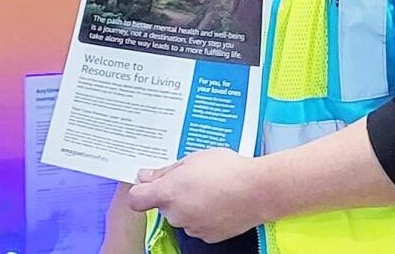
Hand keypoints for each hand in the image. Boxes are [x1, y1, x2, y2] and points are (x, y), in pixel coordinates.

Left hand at [128, 148, 269, 243]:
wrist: (257, 191)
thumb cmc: (227, 169)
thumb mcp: (193, 158)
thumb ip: (165, 171)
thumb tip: (145, 176)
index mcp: (168, 193)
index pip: (137, 199)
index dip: (142, 190)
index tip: (150, 182)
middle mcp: (176, 214)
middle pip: (164, 205)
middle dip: (174, 193)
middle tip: (194, 178)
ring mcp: (191, 228)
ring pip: (182, 216)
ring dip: (190, 205)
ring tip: (212, 189)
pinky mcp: (207, 236)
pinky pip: (198, 225)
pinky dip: (205, 216)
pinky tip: (220, 202)